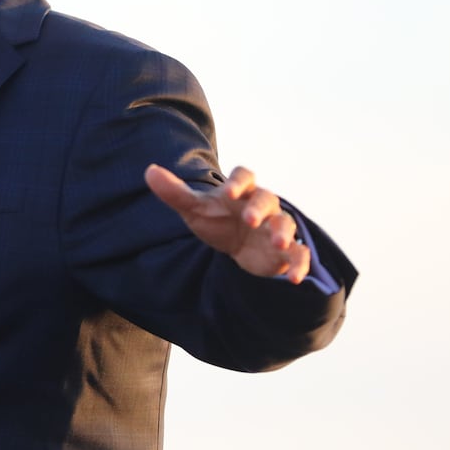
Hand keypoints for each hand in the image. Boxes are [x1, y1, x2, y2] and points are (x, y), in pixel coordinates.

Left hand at [144, 164, 311, 282]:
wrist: (234, 245)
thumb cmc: (216, 220)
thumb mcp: (194, 208)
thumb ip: (174, 192)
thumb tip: (149, 171)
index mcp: (240, 190)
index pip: (245, 176)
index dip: (238, 182)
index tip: (228, 192)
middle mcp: (262, 205)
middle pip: (267, 198)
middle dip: (260, 208)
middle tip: (250, 220)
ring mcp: (276, 226)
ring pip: (286, 223)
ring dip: (284, 231)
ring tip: (279, 243)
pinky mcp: (286, 250)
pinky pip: (299, 253)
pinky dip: (301, 263)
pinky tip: (295, 278)